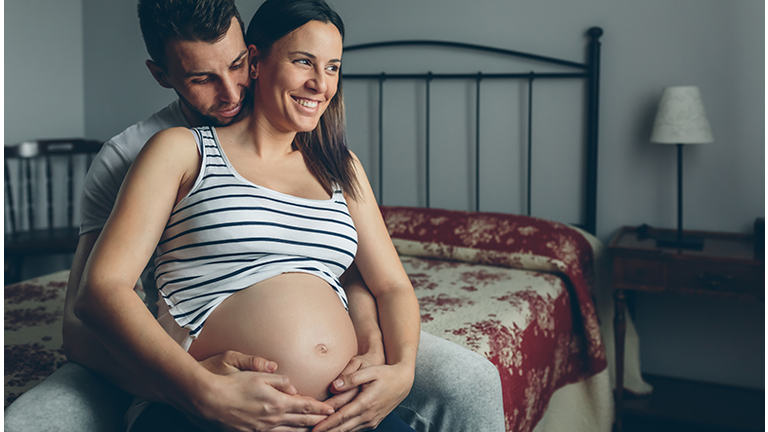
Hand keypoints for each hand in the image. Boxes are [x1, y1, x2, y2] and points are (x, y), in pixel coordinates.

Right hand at [189, 352, 335, 431]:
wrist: (208, 400)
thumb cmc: (232, 384)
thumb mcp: (257, 375)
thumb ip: (278, 380)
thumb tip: (293, 386)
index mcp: (277, 402)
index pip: (304, 406)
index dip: (319, 408)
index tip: (330, 408)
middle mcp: (272, 419)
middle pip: (301, 421)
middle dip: (317, 420)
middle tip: (330, 420)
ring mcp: (262, 428)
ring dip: (304, 429)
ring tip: (315, 428)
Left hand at [312, 362, 413, 431]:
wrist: (403, 382)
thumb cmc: (386, 374)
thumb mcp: (370, 371)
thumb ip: (352, 378)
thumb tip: (334, 385)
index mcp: (365, 403)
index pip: (341, 417)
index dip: (327, 424)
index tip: (314, 428)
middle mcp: (368, 415)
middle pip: (343, 428)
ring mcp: (371, 420)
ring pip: (349, 431)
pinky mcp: (373, 422)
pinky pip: (356, 429)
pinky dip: (344, 431)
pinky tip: (335, 430)